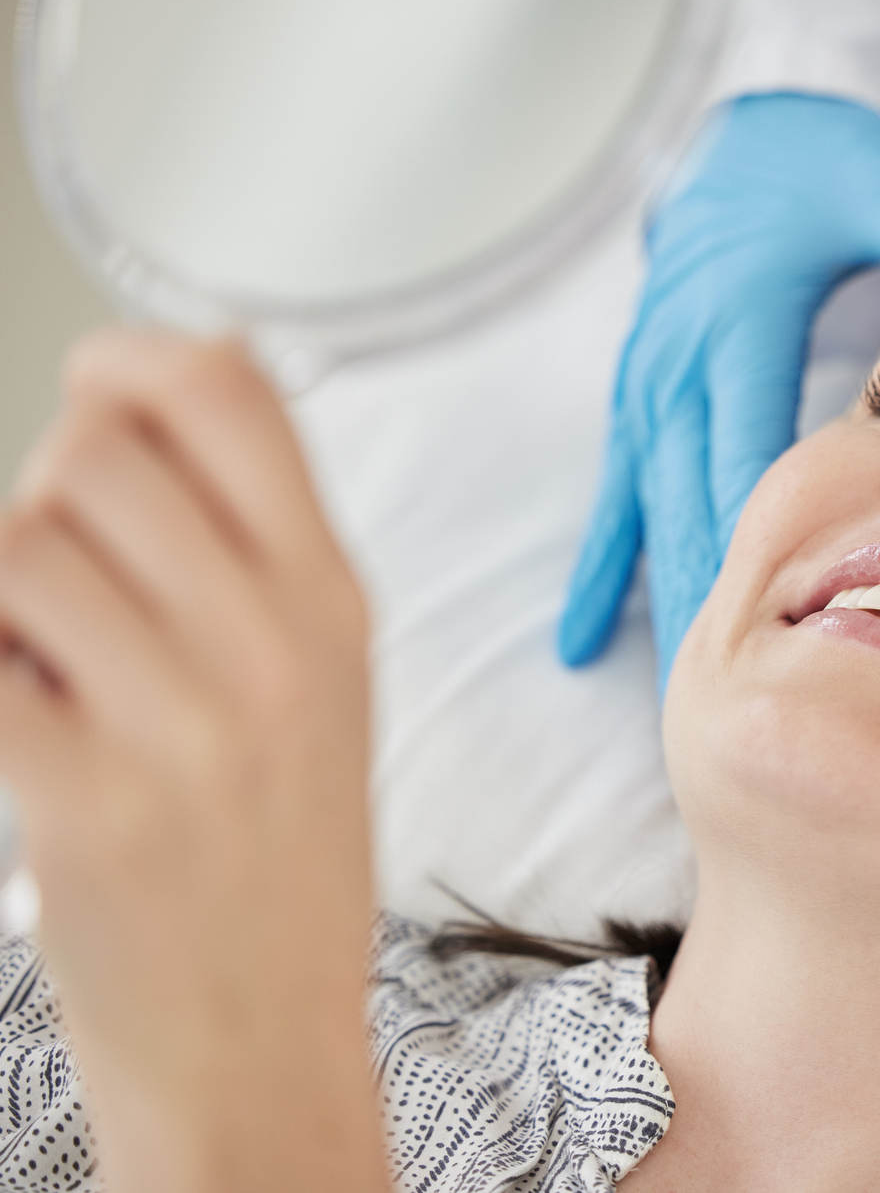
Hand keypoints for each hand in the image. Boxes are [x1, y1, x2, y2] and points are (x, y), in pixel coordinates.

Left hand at [0, 330, 385, 1191]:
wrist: (257, 1035)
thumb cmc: (278, 858)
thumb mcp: (322, 680)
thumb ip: (253, 539)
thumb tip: (169, 381)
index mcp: (332, 600)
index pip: (229, 392)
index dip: (133, 359)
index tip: (100, 385)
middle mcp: (270, 645)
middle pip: (94, 454)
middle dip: (46, 491)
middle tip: (65, 572)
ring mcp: (181, 723)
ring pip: (16, 546)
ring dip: (0, 595)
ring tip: (44, 662)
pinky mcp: (83, 799)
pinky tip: (22, 714)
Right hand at [557, 92, 879, 681]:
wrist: (729, 134)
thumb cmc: (810, 161)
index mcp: (741, 321)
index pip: (748, 442)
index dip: (758, 528)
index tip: (780, 616)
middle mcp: (680, 362)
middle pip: (692, 497)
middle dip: (712, 594)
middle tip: (737, 693)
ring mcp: (648, 386)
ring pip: (653, 511)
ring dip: (670, 597)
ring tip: (690, 695)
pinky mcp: (638, 400)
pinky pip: (616, 497)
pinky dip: (603, 570)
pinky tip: (582, 644)